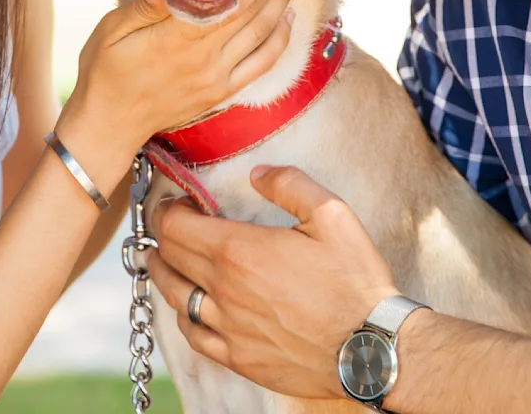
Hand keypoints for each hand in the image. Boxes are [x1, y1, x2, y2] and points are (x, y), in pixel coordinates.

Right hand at [57, 0, 306, 175]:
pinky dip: (279, 41)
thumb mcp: (111, 30)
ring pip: (262, 34)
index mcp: (177, 37)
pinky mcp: (221, 93)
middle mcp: (204, 57)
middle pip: (253, 10)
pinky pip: (260, 64)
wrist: (109, 126)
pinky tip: (288, 18)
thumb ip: (145, 6)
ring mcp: (217, 77)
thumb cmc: (103, 73)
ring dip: (284, 1)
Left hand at [146, 164, 398, 398]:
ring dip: (162, 273)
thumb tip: (258, 173)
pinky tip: (187, 307)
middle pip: (168, 257)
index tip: (174, 201)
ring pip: (173, 297)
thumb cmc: (354, 281)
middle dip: (160, 235)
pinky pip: (193, 336)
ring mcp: (227, 328)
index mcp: (239, 251)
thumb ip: (290, 185)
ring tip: (162, 259)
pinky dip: (181, 316)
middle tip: (166, 223)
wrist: (370, 348)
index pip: (175, 226)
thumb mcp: (331, 215)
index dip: (165, 209)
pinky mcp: (238, 357)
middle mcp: (223, 290)